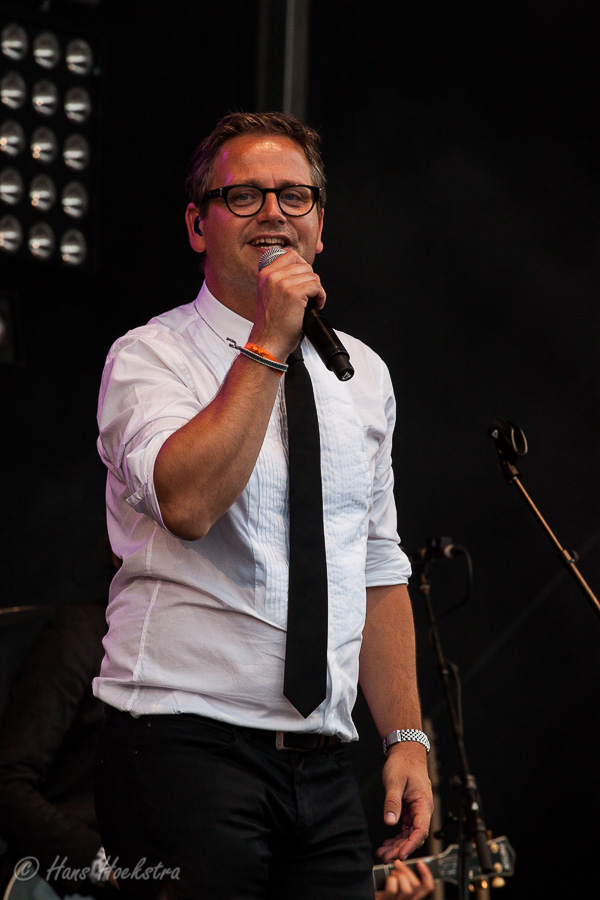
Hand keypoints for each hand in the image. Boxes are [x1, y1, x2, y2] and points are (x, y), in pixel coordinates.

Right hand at [252, 249, 325, 359]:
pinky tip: (315, 306)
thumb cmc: (271, 324)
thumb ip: (280, 279)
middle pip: (304, 265)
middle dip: (311, 281)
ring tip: (311, 302)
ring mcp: (282, 283)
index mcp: (265, 273)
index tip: (304, 281)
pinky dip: (320, 297)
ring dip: (316, 290)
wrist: (268, 341)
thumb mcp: (269, 294)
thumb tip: (301, 269)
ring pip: (312, 276)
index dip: (303, 267)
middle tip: (309, 295)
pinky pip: (316, 286)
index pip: (291, 255)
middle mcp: (272, 276)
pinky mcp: (294, 293)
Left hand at [376, 745, 433, 862]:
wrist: (406, 751)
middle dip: (401, 848)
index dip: (411, 845)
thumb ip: (392, 802)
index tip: (400, 855)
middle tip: (386, 858)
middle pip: (414, 836)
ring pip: (409, 833)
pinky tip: (387, 843)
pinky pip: (405, 827)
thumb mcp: (395, 782)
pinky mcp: (409, 809)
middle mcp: (422, 809)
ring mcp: (416, 810)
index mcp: (423, 804)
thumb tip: (390, 822)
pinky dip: (396, 836)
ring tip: (383, 853)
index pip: (420, 830)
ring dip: (397, 845)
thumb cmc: (403, 764)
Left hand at [376, 860, 433, 899]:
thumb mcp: (397, 882)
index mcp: (412, 895)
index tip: (420, 862)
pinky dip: (390, 880)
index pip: (427, 887)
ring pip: (407, 889)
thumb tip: (409, 864)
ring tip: (391, 873)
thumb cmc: (382, 886)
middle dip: (407, 870)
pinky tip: (386, 879)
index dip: (426, 874)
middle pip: (416, 886)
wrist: (366, 895)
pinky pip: (392, 889)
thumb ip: (405, 876)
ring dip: (399, 875)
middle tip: (398, 864)